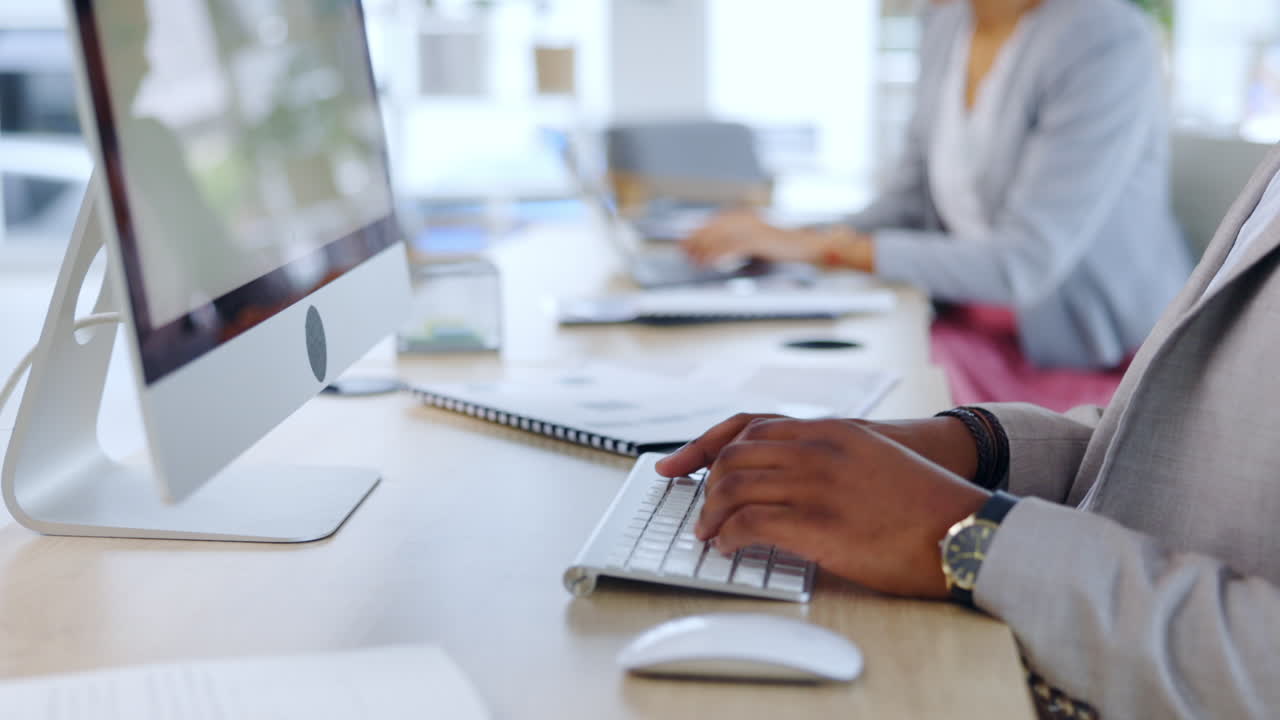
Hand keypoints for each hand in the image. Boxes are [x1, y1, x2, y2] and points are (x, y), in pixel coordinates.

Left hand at [655, 414, 989, 598]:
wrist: (967, 530)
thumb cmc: (924, 503)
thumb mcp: (875, 457)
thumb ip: (832, 455)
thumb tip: (790, 473)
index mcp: (831, 431)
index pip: (748, 427)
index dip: (704, 446)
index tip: (677, 464)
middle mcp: (818, 451)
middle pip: (734, 456)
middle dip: (706, 484)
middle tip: (700, 510)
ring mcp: (817, 486)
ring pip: (734, 488)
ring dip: (712, 514)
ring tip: (709, 534)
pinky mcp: (818, 526)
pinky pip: (750, 525)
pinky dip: (728, 536)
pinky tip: (727, 548)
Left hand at [682, 211, 826, 265]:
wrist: (808, 246)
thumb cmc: (783, 249)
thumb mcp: (755, 244)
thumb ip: (736, 244)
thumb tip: (713, 252)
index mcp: (745, 217)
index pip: (714, 222)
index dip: (696, 232)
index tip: (682, 241)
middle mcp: (748, 219)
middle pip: (714, 227)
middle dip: (696, 240)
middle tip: (684, 252)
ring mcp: (755, 228)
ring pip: (722, 236)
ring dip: (705, 249)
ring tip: (694, 260)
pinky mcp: (761, 240)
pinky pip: (735, 246)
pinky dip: (721, 254)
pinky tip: (711, 262)